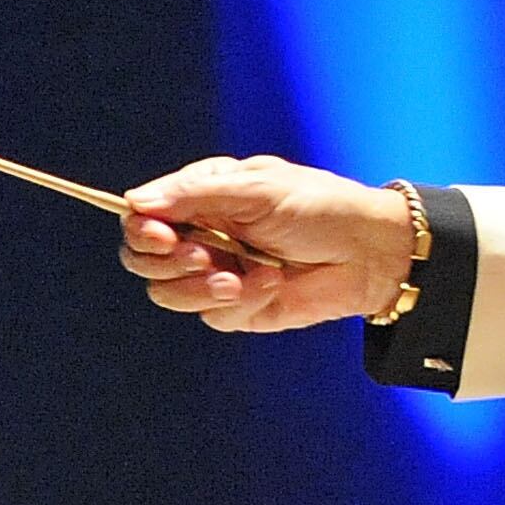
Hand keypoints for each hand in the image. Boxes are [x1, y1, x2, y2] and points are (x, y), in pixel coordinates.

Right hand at [116, 157, 414, 332]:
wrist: (369, 251)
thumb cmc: (318, 206)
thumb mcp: (256, 188)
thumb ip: (195, 195)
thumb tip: (135, 202)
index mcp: (201, 199)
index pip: (143, 217)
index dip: (142, 230)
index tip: (160, 234)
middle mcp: (202, 237)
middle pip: (144, 260)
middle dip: (167, 262)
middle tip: (203, 257)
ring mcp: (217, 275)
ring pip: (169, 294)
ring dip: (200, 288)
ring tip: (239, 276)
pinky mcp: (238, 309)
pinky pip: (213, 316)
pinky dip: (240, 300)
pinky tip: (272, 282)